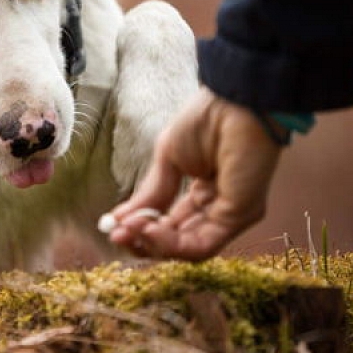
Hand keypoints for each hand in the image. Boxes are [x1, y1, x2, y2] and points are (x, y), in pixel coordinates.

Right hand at [106, 87, 282, 259]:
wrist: (232, 103)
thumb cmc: (206, 120)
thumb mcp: (167, 159)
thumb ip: (152, 193)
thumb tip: (122, 220)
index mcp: (203, 191)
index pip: (171, 222)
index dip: (142, 227)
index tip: (114, 226)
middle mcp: (218, 208)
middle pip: (179, 241)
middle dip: (144, 241)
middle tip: (116, 235)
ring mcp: (230, 214)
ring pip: (188, 249)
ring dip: (154, 245)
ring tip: (127, 231)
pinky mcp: (238, 216)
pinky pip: (201, 244)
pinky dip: (170, 243)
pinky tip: (146, 229)